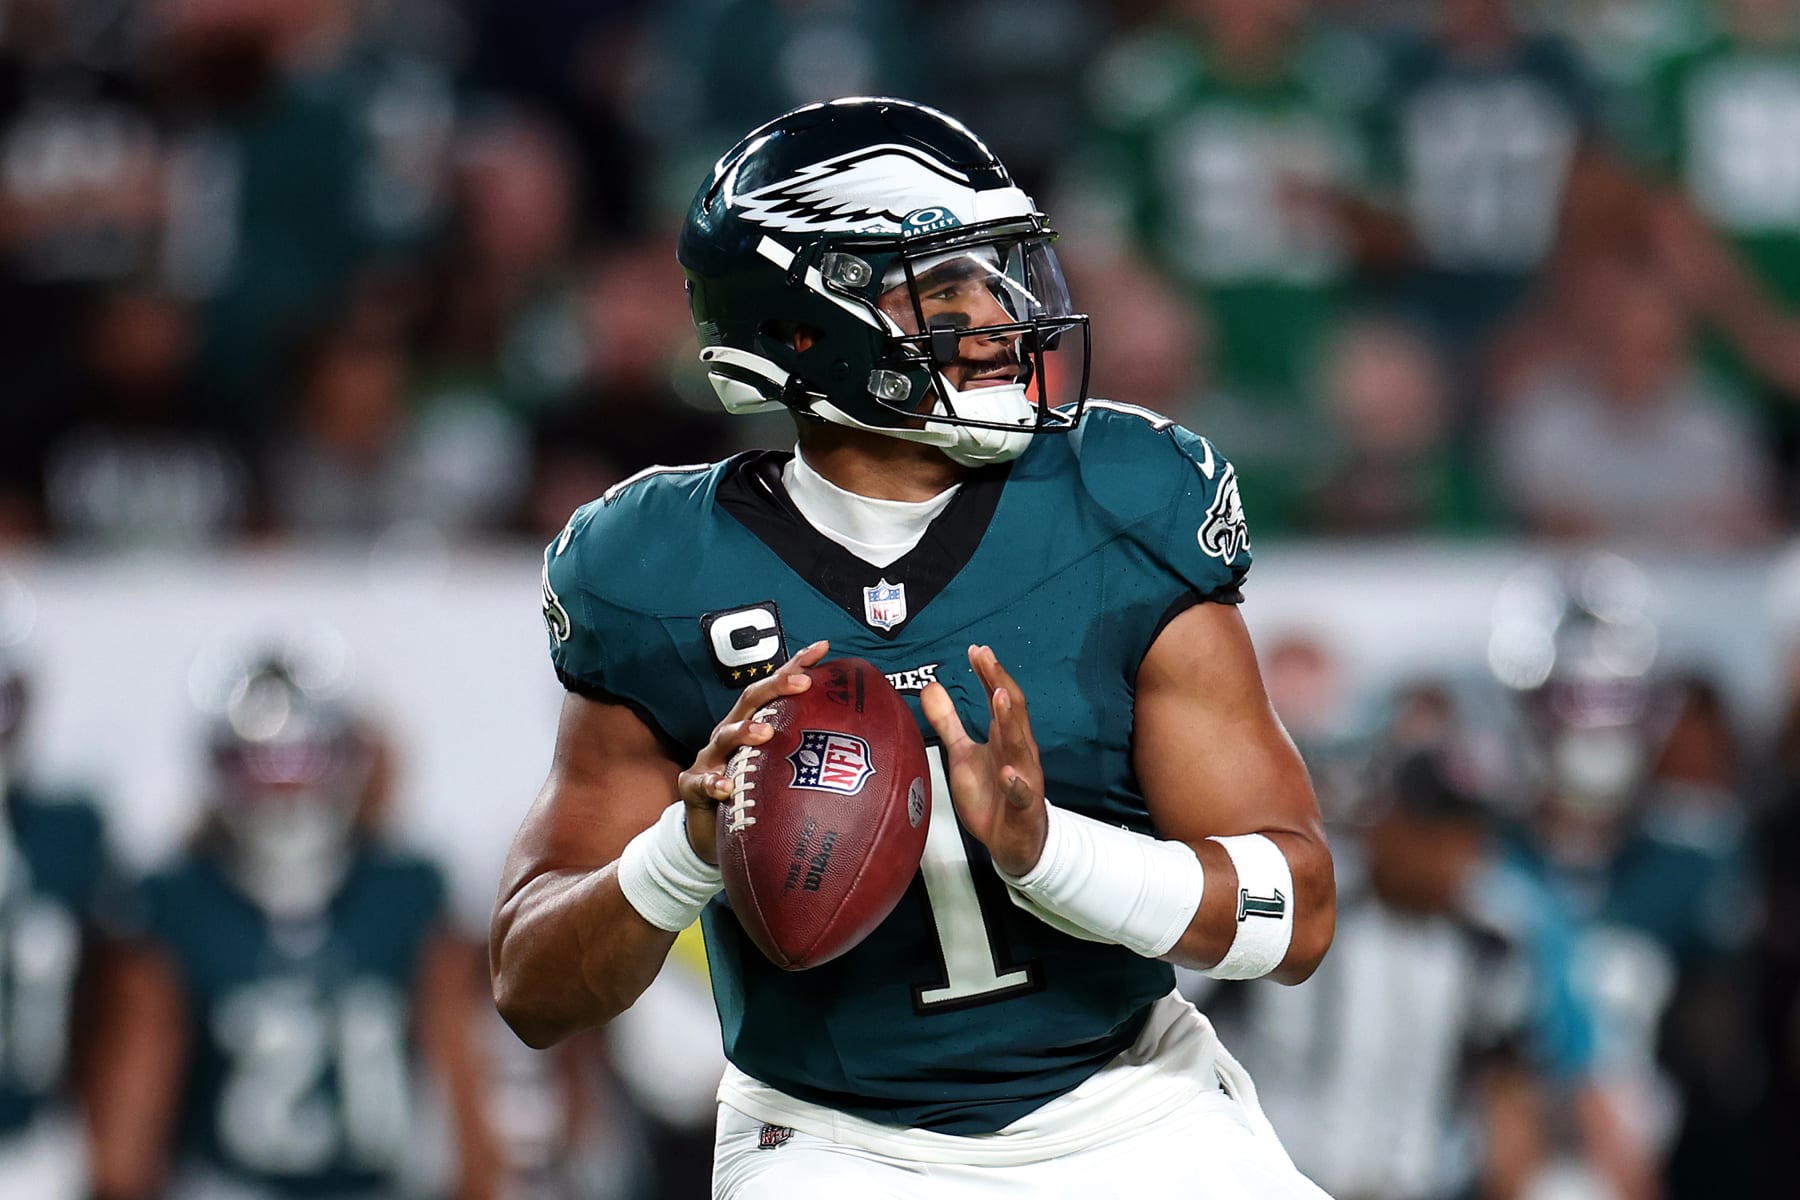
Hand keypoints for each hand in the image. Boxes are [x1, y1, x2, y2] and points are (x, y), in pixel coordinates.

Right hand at [677, 640, 828, 862]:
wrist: (712, 832)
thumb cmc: (753, 794)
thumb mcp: (781, 772)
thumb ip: (810, 759)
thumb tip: (863, 756)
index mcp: (753, 723)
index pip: (776, 690)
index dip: (797, 665)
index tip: (822, 648)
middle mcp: (731, 733)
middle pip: (751, 701)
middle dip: (776, 687)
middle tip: (803, 683)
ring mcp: (711, 758)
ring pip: (725, 736)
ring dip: (745, 731)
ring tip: (765, 732)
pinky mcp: (693, 785)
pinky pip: (701, 782)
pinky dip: (713, 783)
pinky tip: (725, 787)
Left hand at [921, 645, 1047, 876]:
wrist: (1011, 841)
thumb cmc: (990, 795)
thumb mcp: (962, 754)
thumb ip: (949, 722)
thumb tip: (931, 686)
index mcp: (1003, 737)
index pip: (998, 698)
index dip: (988, 673)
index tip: (976, 650)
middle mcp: (1017, 751)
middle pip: (1012, 711)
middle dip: (999, 682)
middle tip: (987, 657)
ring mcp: (1023, 777)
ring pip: (1020, 745)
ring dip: (1010, 720)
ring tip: (998, 696)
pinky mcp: (1024, 806)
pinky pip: (1022, 793)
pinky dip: (1015, 782)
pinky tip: (1007, 772)